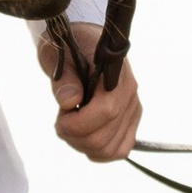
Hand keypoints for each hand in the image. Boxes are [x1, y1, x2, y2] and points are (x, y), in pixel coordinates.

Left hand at [39, 23, 141, 162]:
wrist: (83, 40)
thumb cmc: (69, 45)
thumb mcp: (58, 55)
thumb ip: (64, 77)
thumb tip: (69, 101)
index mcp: (115, 73)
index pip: (106, 110)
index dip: (78, 123)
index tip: (60, 118)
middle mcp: (130, 93)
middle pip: (105, 136)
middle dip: (75, 136)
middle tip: (61, 120)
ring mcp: (133, 109)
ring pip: (111, 149)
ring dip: (84, 145)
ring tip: (72, 127)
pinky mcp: (130, 120)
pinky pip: (120, 150)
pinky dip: (99, 152)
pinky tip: (83, 138)